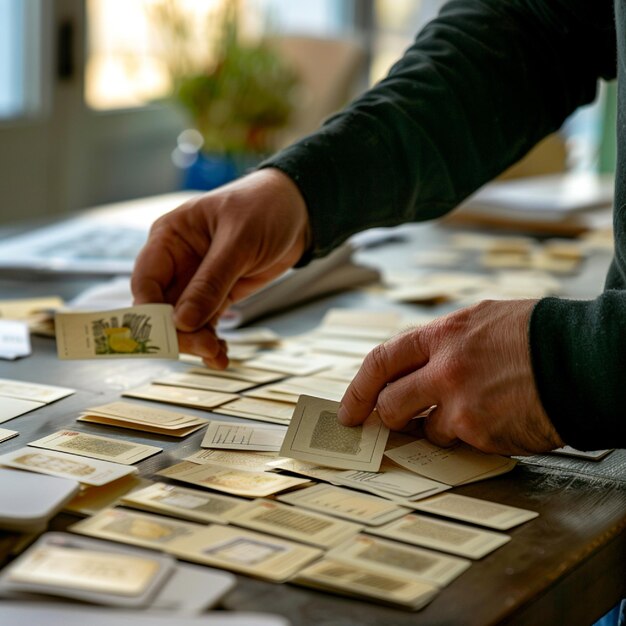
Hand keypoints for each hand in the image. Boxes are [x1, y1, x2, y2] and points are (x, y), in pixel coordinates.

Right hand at [131, 168, 309, 366]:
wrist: (297, 209)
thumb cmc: (264, 207)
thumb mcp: (238, 241)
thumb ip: (211, 281)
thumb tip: (183, 321)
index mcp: (170, 237)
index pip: (146, 279)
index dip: (150, 309)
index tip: (167, 331)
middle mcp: (177, 261)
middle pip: (162, 306)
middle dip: (178, 331)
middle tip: (202, 347)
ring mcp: (197, 280)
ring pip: (184, 320)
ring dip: (197, 341)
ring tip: (216, 354)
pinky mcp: (218, 294)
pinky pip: (207, 322)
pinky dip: (212, 340)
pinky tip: (220, 355)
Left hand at [338, 299, 563, 454]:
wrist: (584, 361)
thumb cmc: (537, 337)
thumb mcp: (482, 321)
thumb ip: (443, 343)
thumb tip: (413, 366)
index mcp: (443, 335)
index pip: (381, 360)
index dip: (359, 387)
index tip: (350, 409)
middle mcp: (445, 369)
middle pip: (390, 403)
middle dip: (386, 417)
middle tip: (389, 423)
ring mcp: (461, 404)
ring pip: (425, 430)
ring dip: (440, 427)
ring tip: (476, 409)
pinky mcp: (481, 434)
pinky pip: (459, 443)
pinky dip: (470, 436)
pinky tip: (495, 419)